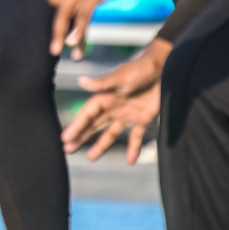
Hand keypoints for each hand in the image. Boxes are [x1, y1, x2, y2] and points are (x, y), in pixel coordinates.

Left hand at [43, 0, 159, 59]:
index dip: (56, 0)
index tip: (72, 10)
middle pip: (55, 6)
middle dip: (57, 31)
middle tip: (55, 51)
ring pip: (66, 14)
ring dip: (64, 36)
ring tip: (69, 56)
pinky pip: (82, 15)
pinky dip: (79, 31)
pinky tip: (76, 44)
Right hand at [61, 41, 170, 163]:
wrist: (163, 68)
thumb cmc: (139, 69)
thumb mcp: (120, 77)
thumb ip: (101, 83)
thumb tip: (80, 81)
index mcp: (104, 98)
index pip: (86, 115)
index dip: (76, 127)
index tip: (65, 139)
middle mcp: (112, 107)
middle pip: (93, 125)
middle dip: (81, 137)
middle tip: (67, 150)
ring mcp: (126, 114)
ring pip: (110, 133)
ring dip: (101, 145)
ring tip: (91, 158)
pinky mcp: (142, 118)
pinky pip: (136, 136)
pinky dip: (133, 148)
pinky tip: (130, 161)